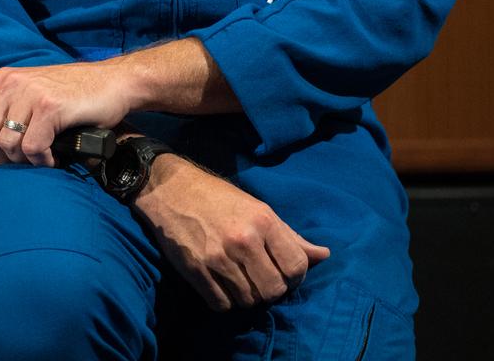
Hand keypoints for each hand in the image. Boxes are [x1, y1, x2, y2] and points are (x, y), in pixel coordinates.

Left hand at [0, 61, 133, 165]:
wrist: (113, 83)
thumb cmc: (73, 96)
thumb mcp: (31, 98)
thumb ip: (5, 119)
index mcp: (1, 80)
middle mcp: (10, 83)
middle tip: (20, 161)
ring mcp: (29, 93)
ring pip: (6, 145)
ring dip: (23, 160)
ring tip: (40, 156)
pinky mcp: (50, 107)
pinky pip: (32, 147)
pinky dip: (42, 160)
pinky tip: (53, 156)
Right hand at [132, 155, 330, 309]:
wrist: (168, 188)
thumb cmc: (218, 197)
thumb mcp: (258, 208)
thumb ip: (290, 236)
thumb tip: (324, 256)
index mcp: (263, 221)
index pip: (297, 268)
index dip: (294, 276)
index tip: (282, 271)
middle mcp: (243, 240)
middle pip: (274, 290)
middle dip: (270, 290)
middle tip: (260, 279)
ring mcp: (218, 257)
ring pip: (248, 301)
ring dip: (247, 296)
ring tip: (240, 281)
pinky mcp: (195, 269)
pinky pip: (221, 305)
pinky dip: (224, 301)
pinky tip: (221, 285)